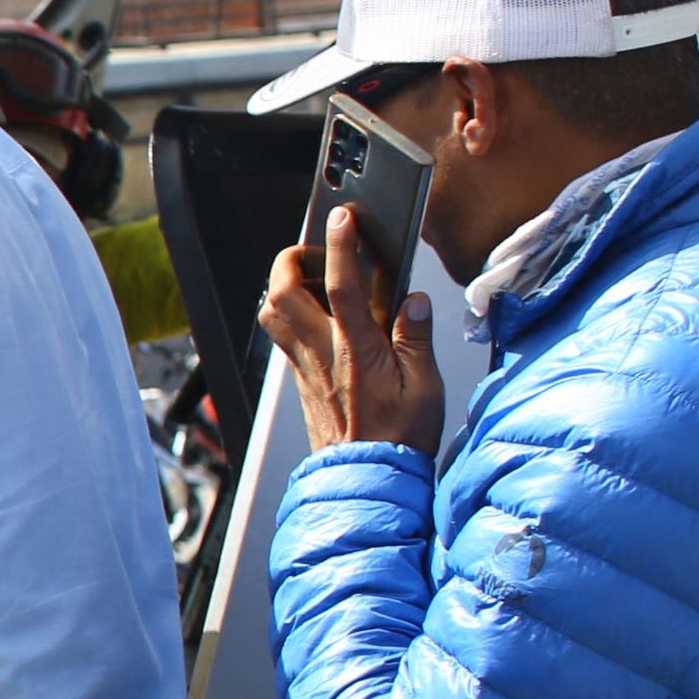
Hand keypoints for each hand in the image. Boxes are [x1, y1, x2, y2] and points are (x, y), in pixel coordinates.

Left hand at [259, 203, 445, 460]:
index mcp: (357, 351)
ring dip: (282, 288)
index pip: (341, 286)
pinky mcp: (301, 381)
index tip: (343, 218)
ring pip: (273, 316)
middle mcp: (323, 355)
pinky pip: (283, 339)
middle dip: (289, 261)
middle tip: (310, 248)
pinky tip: (313, 314)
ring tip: (308, 277)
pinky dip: (288, 315)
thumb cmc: (397, 440)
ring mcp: (306, 368)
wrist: (367, 481)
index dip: (339, 246)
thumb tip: (414, 302)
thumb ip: (416, 340)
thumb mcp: (425, 388)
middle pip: (283, 295)